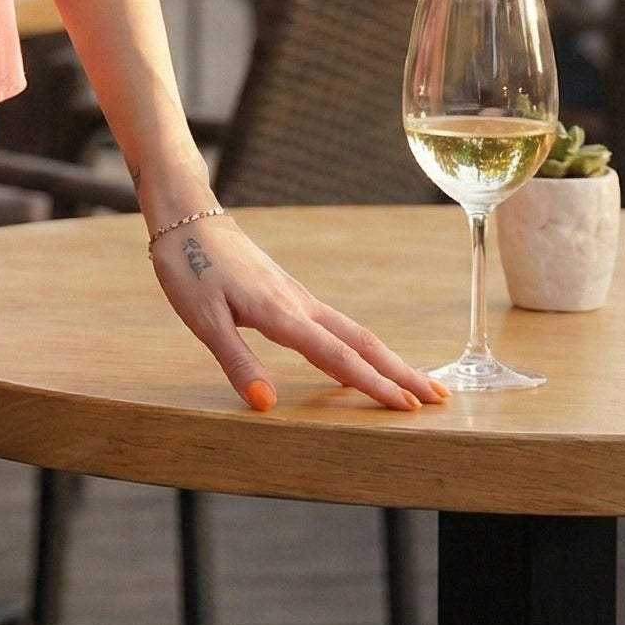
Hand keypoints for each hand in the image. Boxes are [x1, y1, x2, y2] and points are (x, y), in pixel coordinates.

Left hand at [148, 216, 445, 412]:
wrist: (186, 216)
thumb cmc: (189, 265)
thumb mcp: (202, 318)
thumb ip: (237, 361)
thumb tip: (267, 405)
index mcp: (281, 313)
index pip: (339, 356)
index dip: (374, 385)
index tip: (411, 408)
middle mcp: (297, 303)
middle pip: (360, 341)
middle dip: (400, 371)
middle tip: (438, 397)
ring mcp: (294, 295)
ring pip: (350, 331)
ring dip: (383, 359)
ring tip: (411, 382)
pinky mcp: (285, 292)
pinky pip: (332, 325)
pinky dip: (356, 346)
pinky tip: (355, 362)